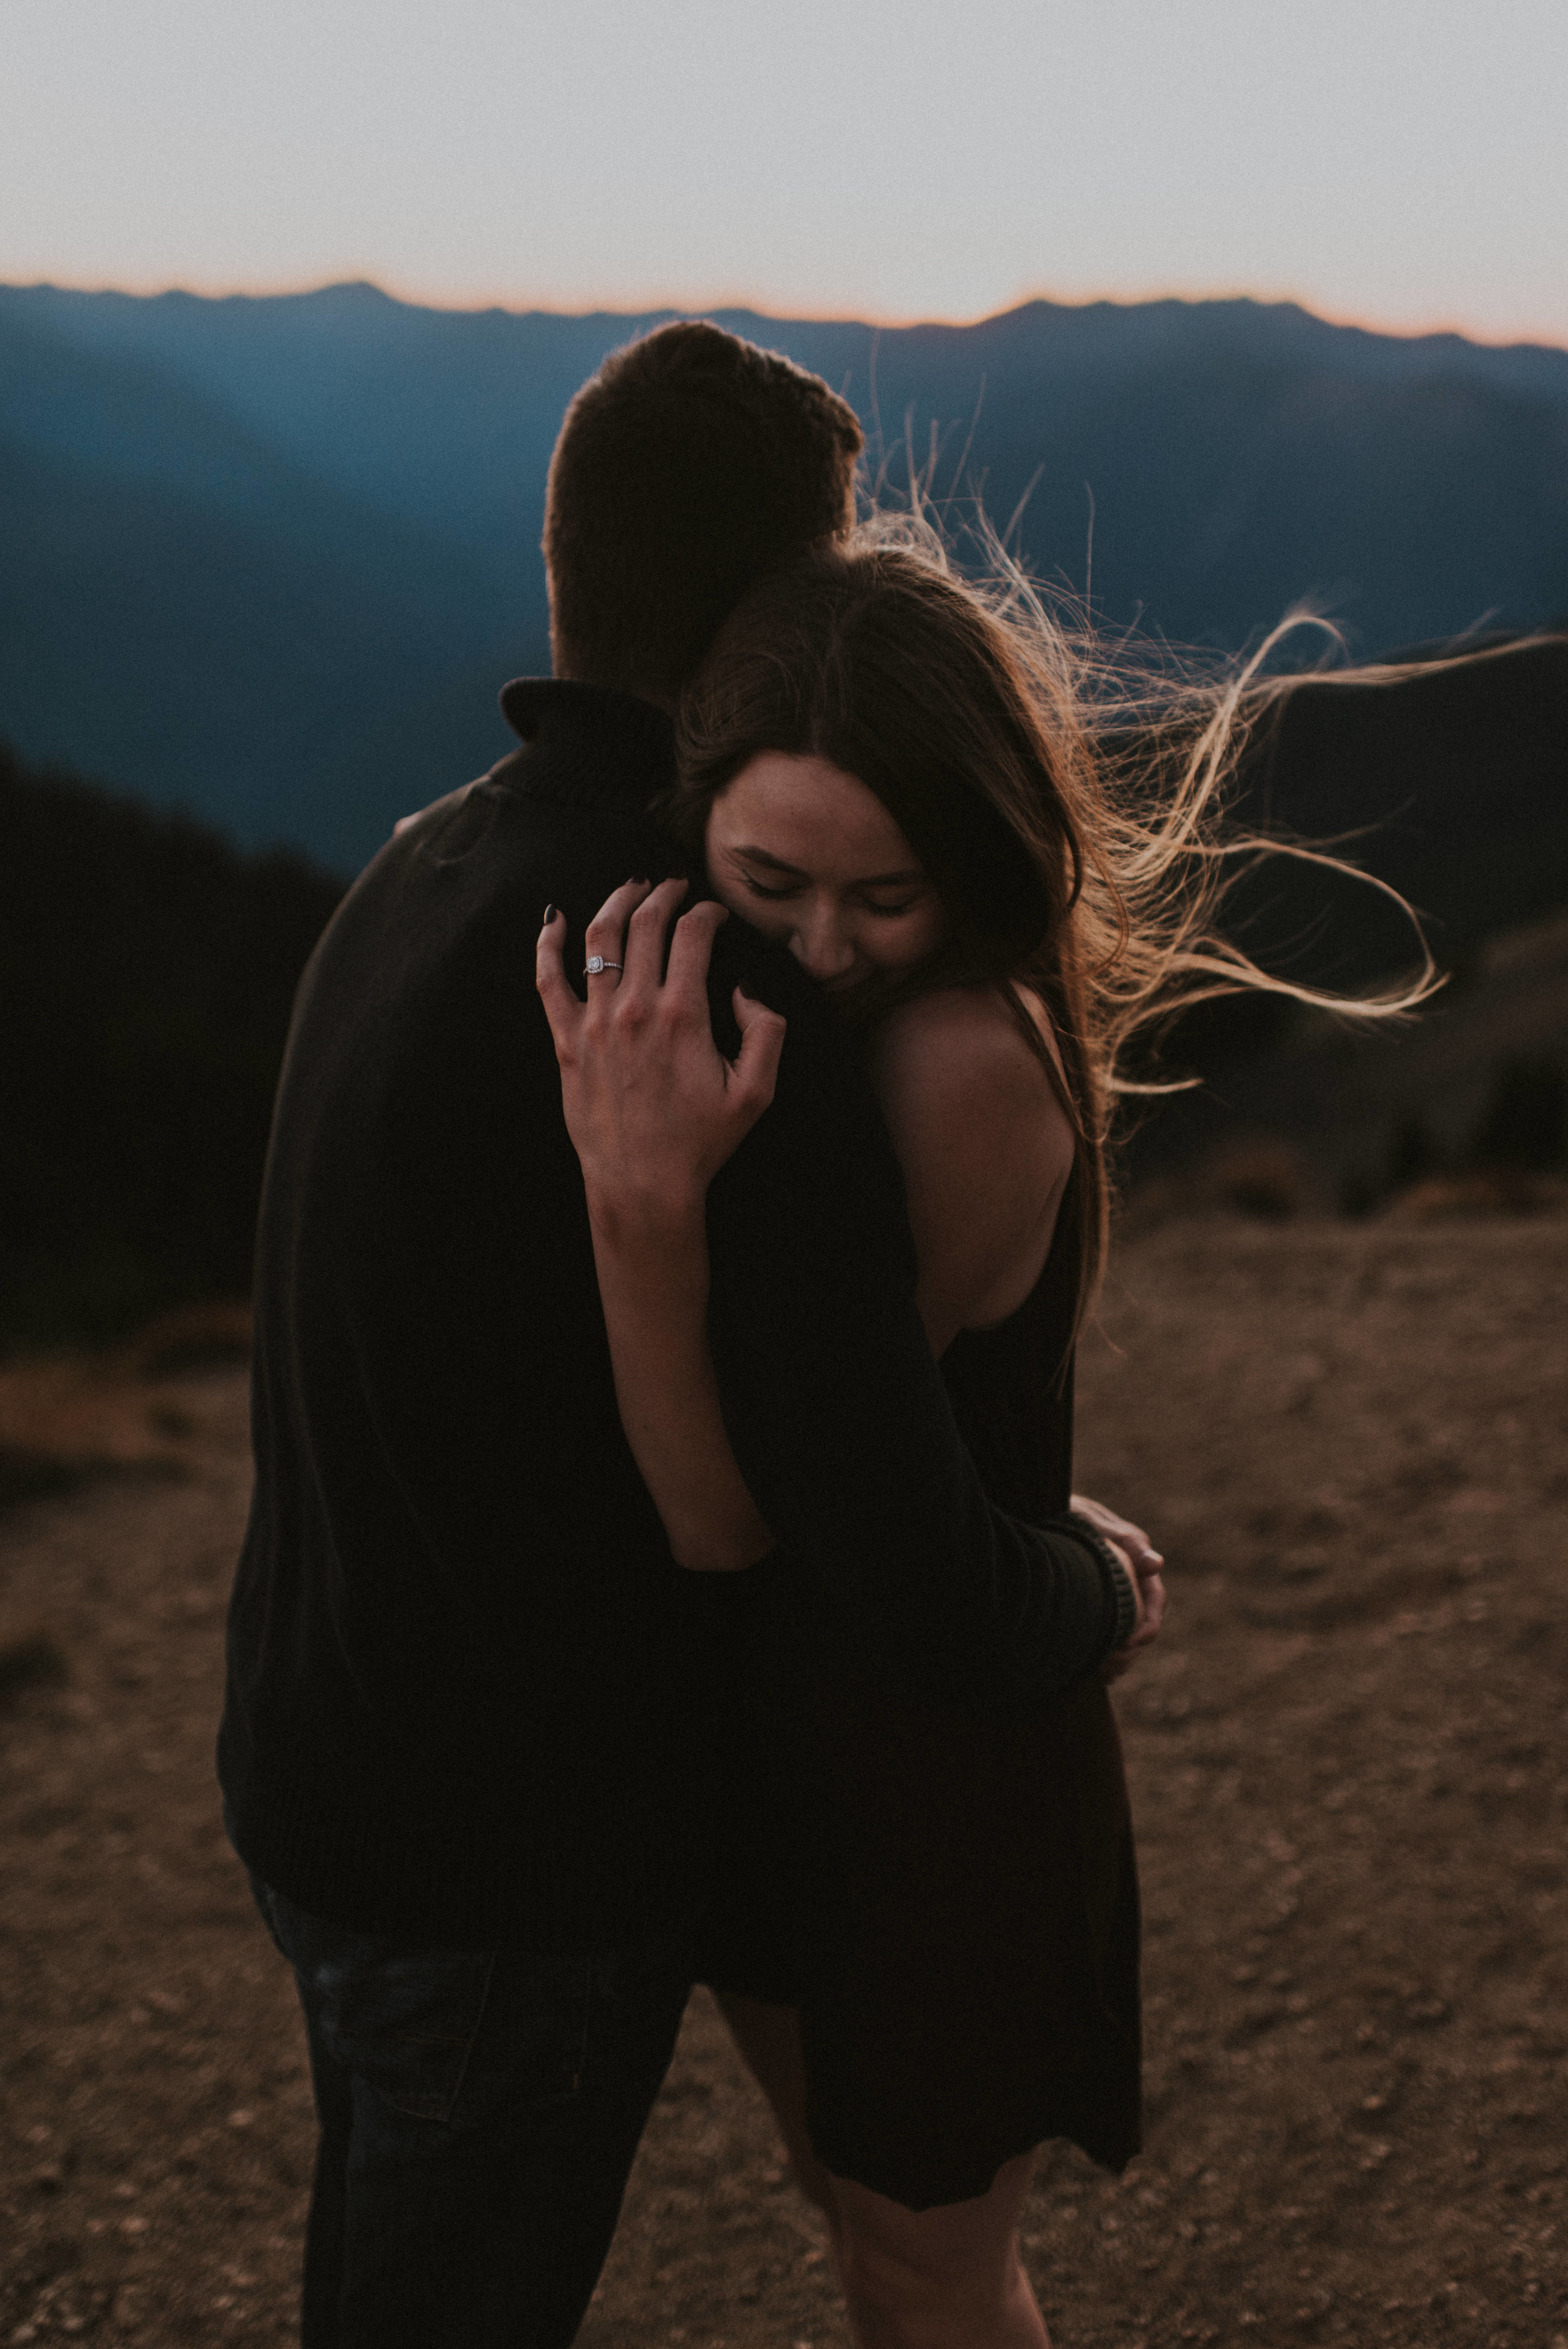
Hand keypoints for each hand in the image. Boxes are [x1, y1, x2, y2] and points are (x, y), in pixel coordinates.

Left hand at [536, 879, 786, 1232]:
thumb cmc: (700, 1143)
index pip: (692, 934)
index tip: (713, 914)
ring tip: (631, 888)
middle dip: (663, 895)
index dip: (706, 912)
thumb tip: (743, 988)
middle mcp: (635, 1008)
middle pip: (645, 924)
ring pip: (598, 938)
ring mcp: (595, 1022)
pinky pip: (547, 980)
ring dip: (616, 902)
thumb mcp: (756, 1092)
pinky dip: (546, 943)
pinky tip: (552, 919)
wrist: (641, 1184)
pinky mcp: (565, 1041)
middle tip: (673, 887)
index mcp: (683, 1015)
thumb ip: (766, 1031)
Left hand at [1071, 1492, 1165, 1680]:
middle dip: (1129, 1650)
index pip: (1155, 1601)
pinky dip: (1102, 1655)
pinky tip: (1091, 1670)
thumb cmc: (1068, 1512)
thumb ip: (1126, 1542)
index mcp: (1137, 1562)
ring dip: (1116, 1658)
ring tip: (1099, 1674)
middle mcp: (1129, 1582)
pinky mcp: (1093, 1606)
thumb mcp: (1093, 1523)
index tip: (1131, 1644)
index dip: (1147, 1626)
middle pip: (1141, 1626)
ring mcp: (1112, 1595)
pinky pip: (1104, 1636)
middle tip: (1110, 1668)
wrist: (1040, 1510)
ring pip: (1124, 1635)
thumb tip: (1157, 1564)